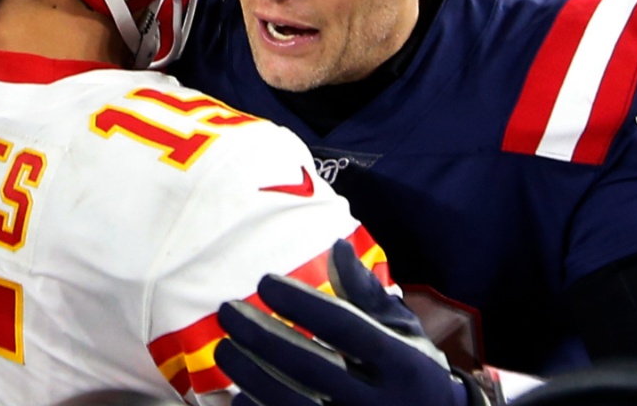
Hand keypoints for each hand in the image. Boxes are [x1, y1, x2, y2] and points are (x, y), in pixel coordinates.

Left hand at [215, 240, 482, 405]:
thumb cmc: (412, 370)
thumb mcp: (403, 330)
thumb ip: (367, 293)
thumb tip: (336, 246)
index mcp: (404, 364)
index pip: (345, 327)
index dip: (302, 303)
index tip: (264, 281)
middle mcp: (381, 403)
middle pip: (311, 368)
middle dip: (262, 337)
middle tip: (227, 311)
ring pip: (292, 405)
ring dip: (250, 376)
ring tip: (224, 349)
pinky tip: (236, 395)